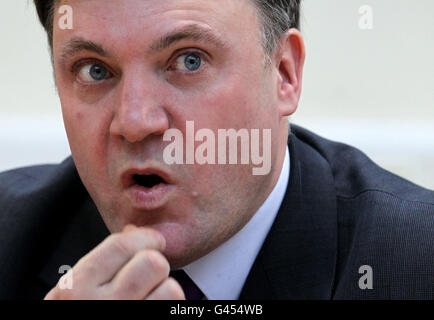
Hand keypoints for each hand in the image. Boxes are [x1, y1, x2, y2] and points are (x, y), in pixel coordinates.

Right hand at [44, 225, 184, 299]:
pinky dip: (171, 309)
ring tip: (150, 298)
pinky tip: (153, 308)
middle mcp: (103, 306)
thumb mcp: (72, 292)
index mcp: (77, 288)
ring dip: (166, 291)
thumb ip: (100, 263)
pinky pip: (174, 311)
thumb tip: (133, 232)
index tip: (153, 241)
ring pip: (171, 290)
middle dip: (156, 264)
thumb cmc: (74, 318)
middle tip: (150, 274)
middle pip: (152, 263)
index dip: (145, 238)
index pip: (122, 245)